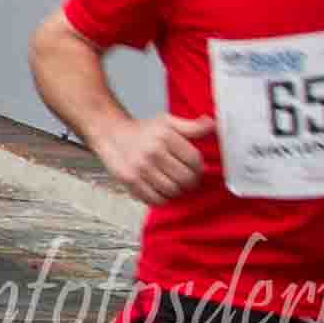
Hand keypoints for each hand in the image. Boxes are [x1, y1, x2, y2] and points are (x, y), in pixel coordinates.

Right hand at [94, 115, 212, 204]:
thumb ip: (191, 126)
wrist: (112, 135)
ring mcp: (140, 169)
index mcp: (165, 137)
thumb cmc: (142, 131)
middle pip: (185, 179)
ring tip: (174, 184)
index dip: (199, 167)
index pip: (194, 160)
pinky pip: (155, 200)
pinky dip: (161, 198)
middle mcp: (152, 153)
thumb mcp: (168, 122)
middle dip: (190, 181)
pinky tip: (160, 190)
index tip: (195, 168)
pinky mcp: (130, 181)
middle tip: (187, 179)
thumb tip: (211, 124)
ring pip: (172, 191)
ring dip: (177, 191)